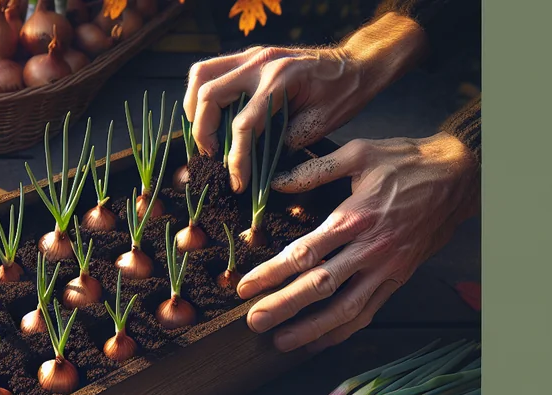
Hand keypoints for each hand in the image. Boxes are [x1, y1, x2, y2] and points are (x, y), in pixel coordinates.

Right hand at [183, 12, 426, 192]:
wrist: (356, 63)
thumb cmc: (343, 93)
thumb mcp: (318, 125)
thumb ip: (284, 142)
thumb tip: (257, 163)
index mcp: (281, 81)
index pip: (244, 124)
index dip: (236, 160)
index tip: (238, 182)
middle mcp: (261, 63)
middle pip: (209, 95)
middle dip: (203, 132)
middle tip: (213, 157)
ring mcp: (252, 55)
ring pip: (201, 75)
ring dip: (194, 108)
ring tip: (204, 134)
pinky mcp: (249, 56)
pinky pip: (211, 69)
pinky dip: (203, 94)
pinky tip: (211, 115)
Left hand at [237, 132, 480, 353]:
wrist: (458, 176)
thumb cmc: (405, 161)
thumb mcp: (359, 152)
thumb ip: (314, 169)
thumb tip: (275, 181)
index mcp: (354, 218)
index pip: (305, 253)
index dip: (272, 273)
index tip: (245, 287)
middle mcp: (370, 249)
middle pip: (320, 286)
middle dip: (284, 307)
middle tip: (254, 323)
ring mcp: (386, 268)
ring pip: (345, 308)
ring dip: (311, 329)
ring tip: (281, 343)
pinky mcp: (398, 278)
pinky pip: (368, 311)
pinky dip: (343, 330)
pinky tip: (319, 341)